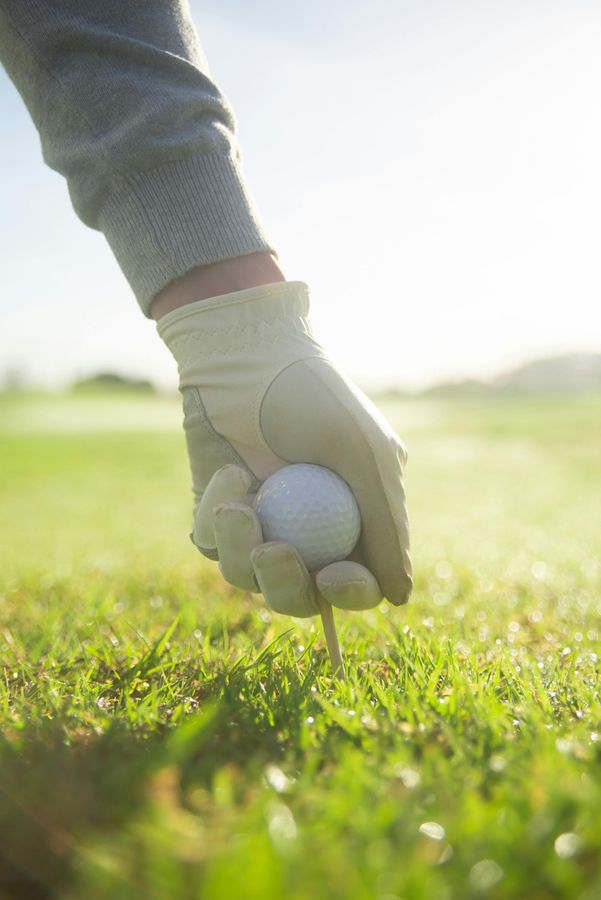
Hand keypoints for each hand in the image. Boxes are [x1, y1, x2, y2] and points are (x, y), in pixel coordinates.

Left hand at [158, 281, 411, 616]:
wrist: (249, 355)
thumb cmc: (316, 398)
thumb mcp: (366, 455)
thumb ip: (386, 525)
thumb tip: (399, 597)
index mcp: (354, 522)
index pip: (357, 582)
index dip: (350, 592)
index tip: (333, 576)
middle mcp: (307, 531)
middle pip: (299, 596)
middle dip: (285, 585)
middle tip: (273, 552)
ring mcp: (261, 525)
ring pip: (248, 578)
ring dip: (241, 550)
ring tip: (239, 505)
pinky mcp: (218, 513)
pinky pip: (212, 544)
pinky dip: (217, 517)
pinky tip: (229, 474)